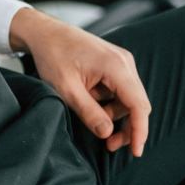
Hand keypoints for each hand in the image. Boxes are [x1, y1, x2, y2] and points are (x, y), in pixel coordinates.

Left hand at [9, 8, 150, 156]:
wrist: (45, 32)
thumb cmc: (53, 55)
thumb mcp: (66, 88)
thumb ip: (89, 112)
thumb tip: (108, 133)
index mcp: (116, 66)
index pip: (138, 105)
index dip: (139, 131)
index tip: (135, 152)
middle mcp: (124, 62)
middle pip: (137, 103)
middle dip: (126, 127)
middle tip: (108, 144)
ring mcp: (121, 61)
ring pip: (128, 99)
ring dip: (114, 114)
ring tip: (89, 114)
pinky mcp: (115, 63)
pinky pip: (120, 90)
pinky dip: (109, 102)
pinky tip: (90, 101)